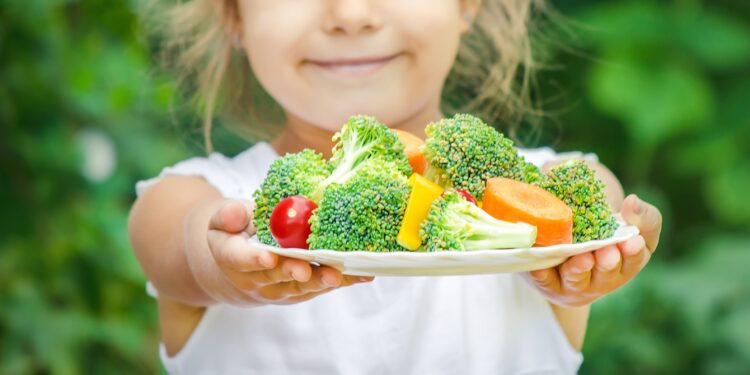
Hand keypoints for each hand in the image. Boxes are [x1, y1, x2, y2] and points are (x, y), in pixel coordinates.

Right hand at [187, 200, 372, 306]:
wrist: (240, 268)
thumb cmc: (236, 234)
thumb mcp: (223, 219)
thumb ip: (227, 215)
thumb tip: (235, 215)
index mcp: (233, 258)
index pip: (241, 259)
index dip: (255, 259)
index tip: (269, 256)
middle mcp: (257, 279)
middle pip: (276, 277)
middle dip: (293, 272)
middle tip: (306, 270)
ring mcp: (281, 289)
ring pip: (302, 287)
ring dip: (321, 281)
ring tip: (338, 275)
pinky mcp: (302, 291)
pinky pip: (322, 287)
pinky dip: (343, 281)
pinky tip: (363, 275)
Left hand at [525, 194, 661, 306]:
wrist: (568, 247)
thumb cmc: (605, 235)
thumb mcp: (629, 224)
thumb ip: (641, 215)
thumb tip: (632, 201)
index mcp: (625, 264)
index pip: (634, 260)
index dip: (632, 252)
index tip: (632, 241)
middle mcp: (602, 279)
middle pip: (606, 274)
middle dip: (607, 263)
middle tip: (607, 252)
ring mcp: (575, 284)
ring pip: (576, 279)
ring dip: (579, 269)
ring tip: (582, 259)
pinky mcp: (549, 284)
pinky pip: (546, 282)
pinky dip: (544, 276)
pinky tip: (540, 268)